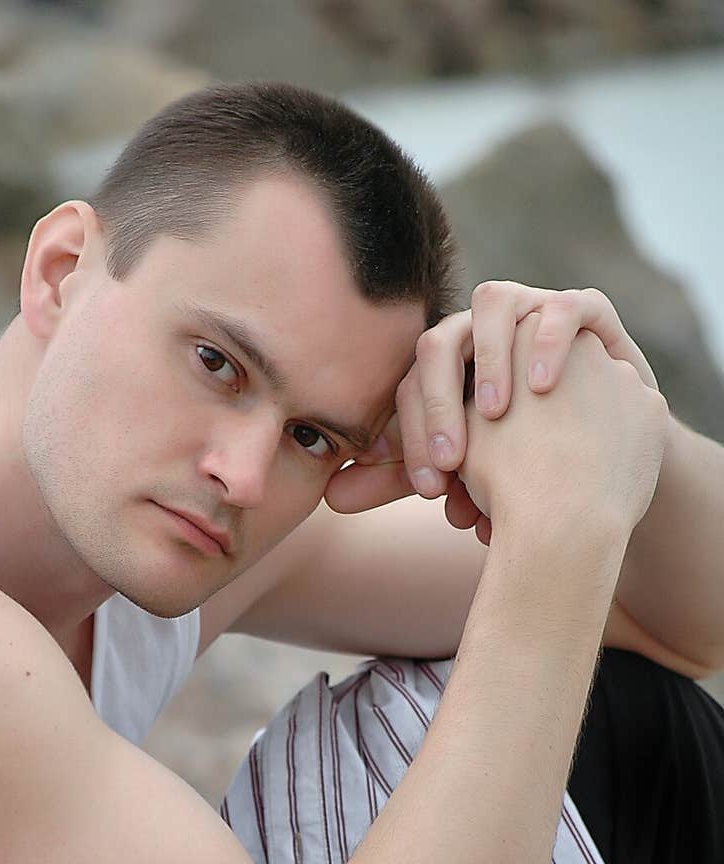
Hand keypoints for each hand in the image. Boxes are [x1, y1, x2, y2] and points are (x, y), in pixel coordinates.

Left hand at [323, 283, 658, 545]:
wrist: (597, 447)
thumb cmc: (515, 457)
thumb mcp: (457, 471)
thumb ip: (397, 478)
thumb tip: (330, 497)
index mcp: (440, 365)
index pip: (410, 385)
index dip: (414, 436)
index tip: (430, 488)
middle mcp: (477, 330)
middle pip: (441, 340)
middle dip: (441, 401)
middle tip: (453, 460)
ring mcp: (529, 310)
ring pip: (495, 304)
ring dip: (491, 357)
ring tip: (495, 414)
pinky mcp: (584, 311)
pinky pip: (565, 307)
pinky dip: (551, 339)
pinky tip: (544, 386)